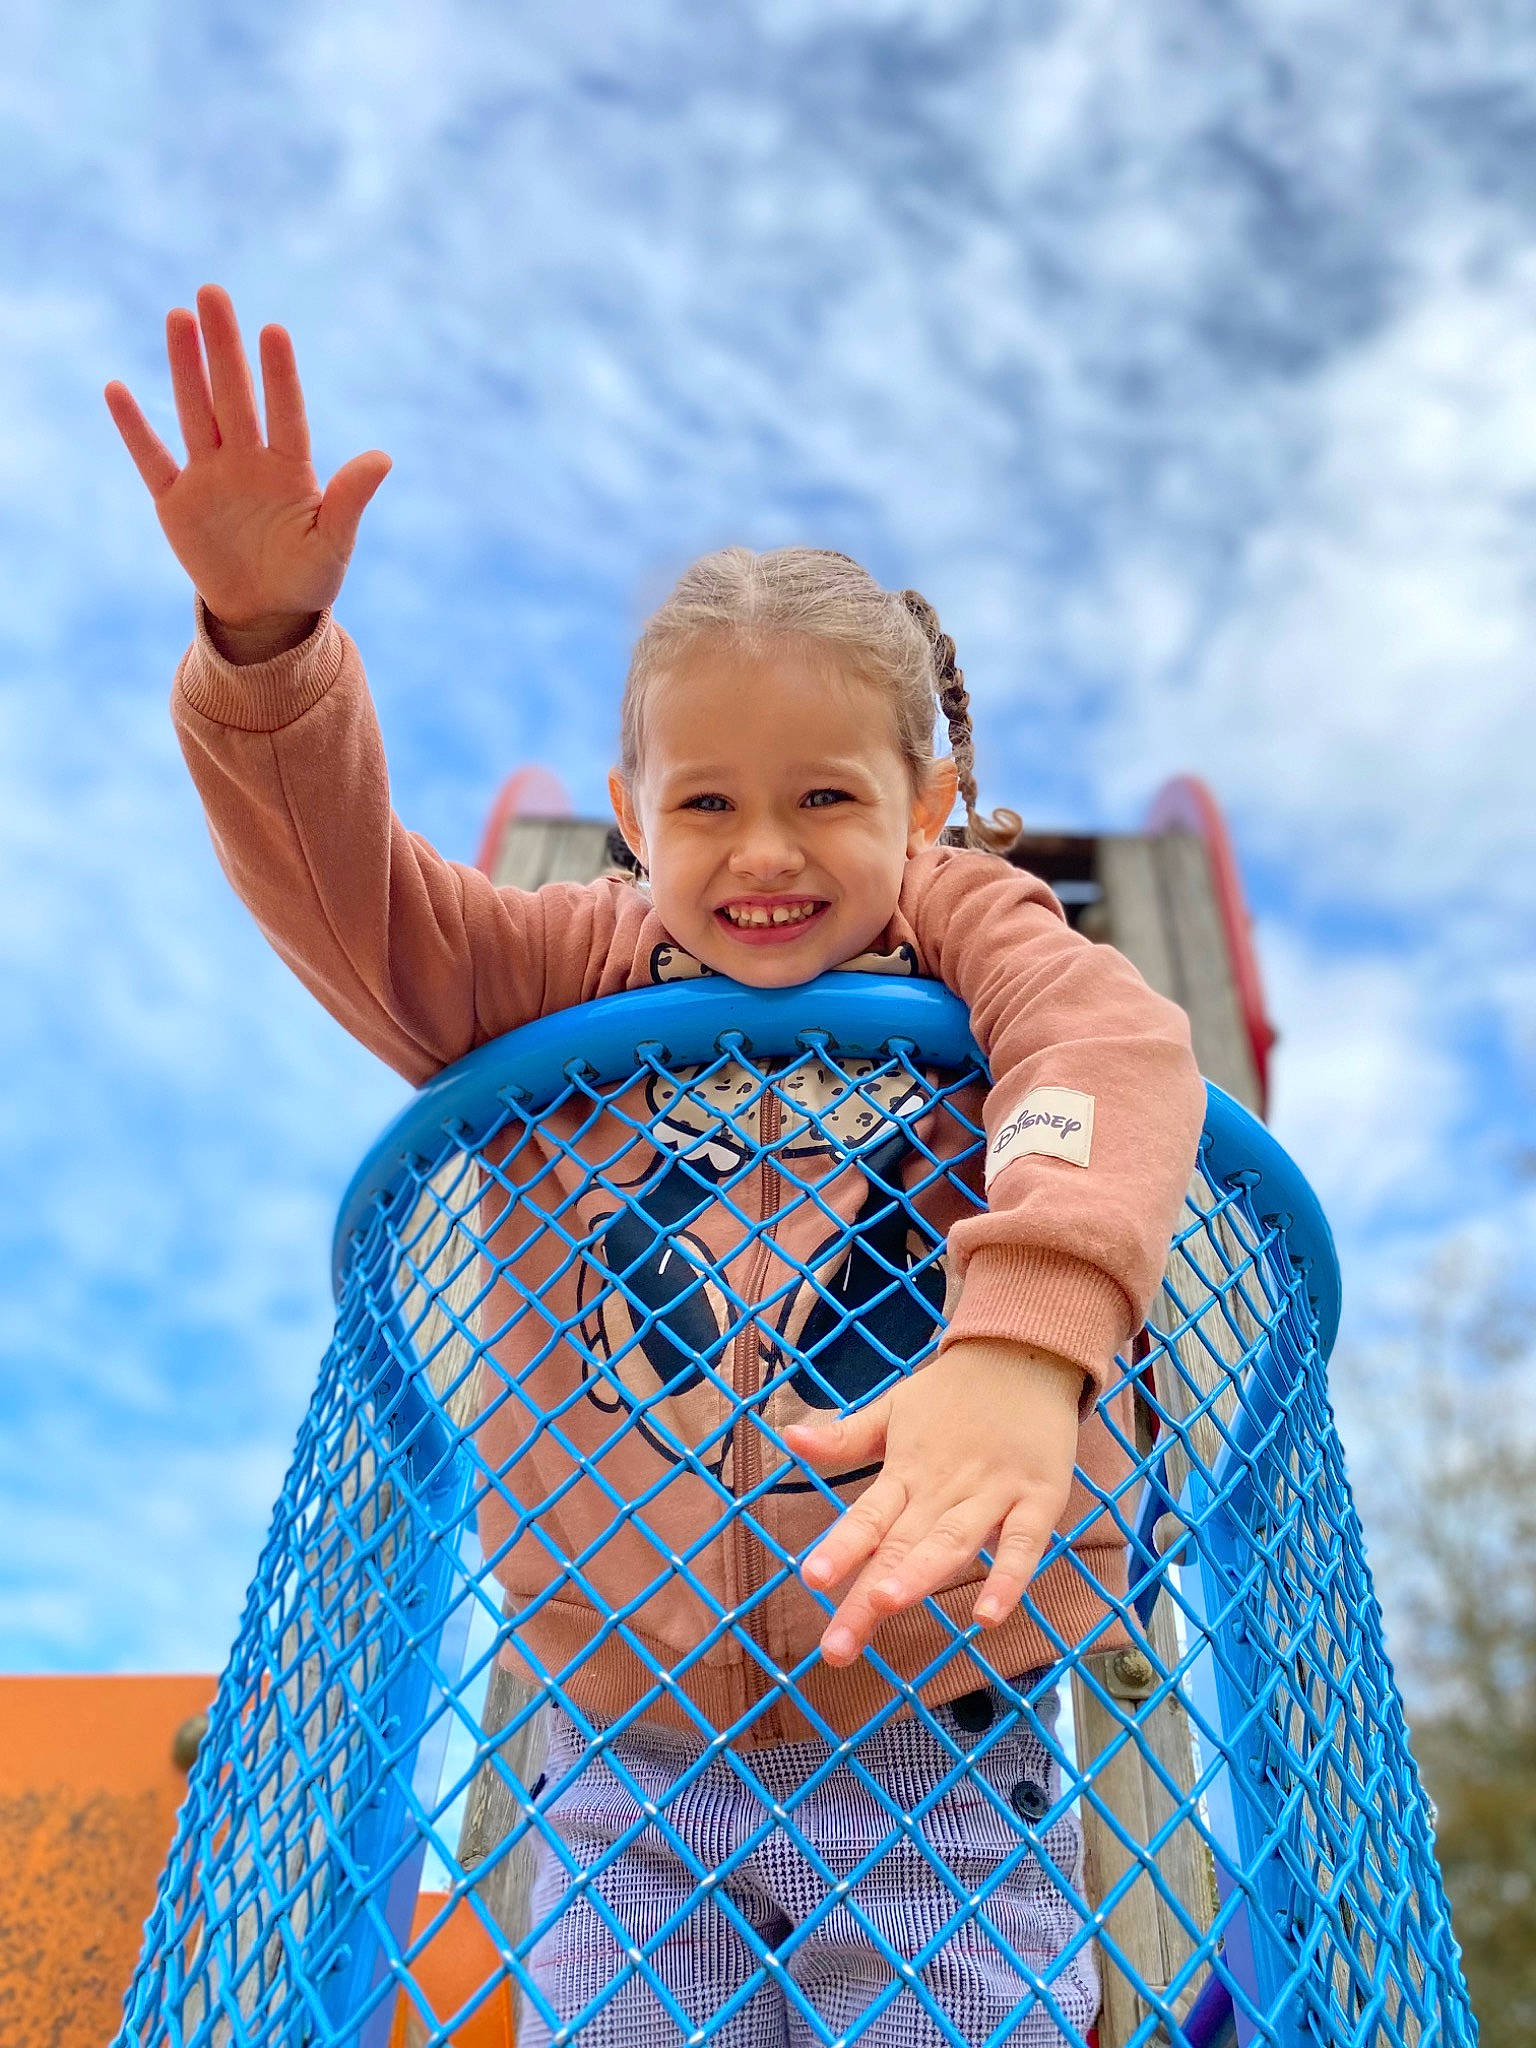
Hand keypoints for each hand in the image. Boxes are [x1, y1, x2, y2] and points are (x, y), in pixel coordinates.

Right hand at [104, 282, 390, 635]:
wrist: (266, 613)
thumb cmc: (308, 577)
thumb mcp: (333, 546)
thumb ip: (349, 501)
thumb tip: (383, 457)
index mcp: (290, 469)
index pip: (285, 413)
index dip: (279, 375)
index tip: (274, 331)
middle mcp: (247, 461)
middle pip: (233, 396)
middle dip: (224, 347)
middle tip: (212, 292)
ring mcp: (210, 476)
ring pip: (195, 412)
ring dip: (185, 368)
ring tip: (177, 317)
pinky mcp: (176, 502)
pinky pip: (151, 460)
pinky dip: (135, 429)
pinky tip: (117, 389)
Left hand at [780, 1339, 1083, 1666]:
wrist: (1024, 1351)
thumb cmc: (952, 1393)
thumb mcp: (893, 1408)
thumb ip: (846, 1437)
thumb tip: (788, 1437)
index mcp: (907, 1472)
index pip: (868, 1518)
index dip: (841, 1549)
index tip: (812, 1581)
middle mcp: (945, 1488)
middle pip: (902, 1548)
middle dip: (868, 1599)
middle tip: (837, 1647)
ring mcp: (993, 1493)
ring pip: (953, 1542)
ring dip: (921, 1574)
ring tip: (887, 1605)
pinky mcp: (1039, 1497)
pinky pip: (1024, 1544)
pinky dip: (1008, 1578)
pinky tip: (987, 1616)